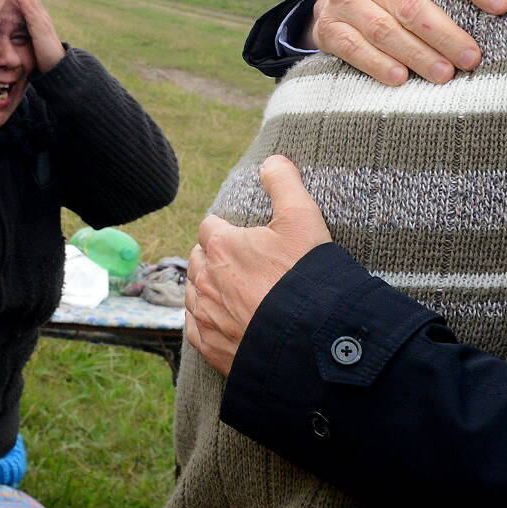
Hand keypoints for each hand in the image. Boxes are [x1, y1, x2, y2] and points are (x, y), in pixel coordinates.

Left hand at [6, 0, 64, 72]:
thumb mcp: (34, 36)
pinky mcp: (40, 29)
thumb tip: (19, 21)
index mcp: (37, 15)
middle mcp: (41, 14)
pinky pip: (30, 12)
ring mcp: (42, 20)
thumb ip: (28, 26)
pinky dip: (23, 1)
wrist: (58, 66)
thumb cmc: (44, 53)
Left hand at [185, 155, 333, 375]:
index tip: (241, 236)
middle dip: (213, 257)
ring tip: (231, 290)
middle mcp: (206, 280)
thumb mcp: (303, 218)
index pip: (210, 227)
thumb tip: (272, 160)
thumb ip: (284, 183)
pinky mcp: (211, 347)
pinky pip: (194, 328)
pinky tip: (220, 320)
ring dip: (206, 287)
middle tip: (239, 262)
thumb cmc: (307, 276)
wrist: (313, 340)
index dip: (226, 229)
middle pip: (198, 259)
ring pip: (193, 293)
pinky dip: (204, 320)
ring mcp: (206, 316)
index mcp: (221, 246)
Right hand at [310, 0, 506, 85]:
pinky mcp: (330, 28)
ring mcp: (348, 1)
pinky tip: (400, 78)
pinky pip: (354, 48)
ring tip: (445, 75)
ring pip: (385, 31)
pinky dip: (377, 64)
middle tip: (472, 58)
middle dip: (446, 35)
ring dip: (417, 55)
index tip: (503, 3)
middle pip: (412, 7)